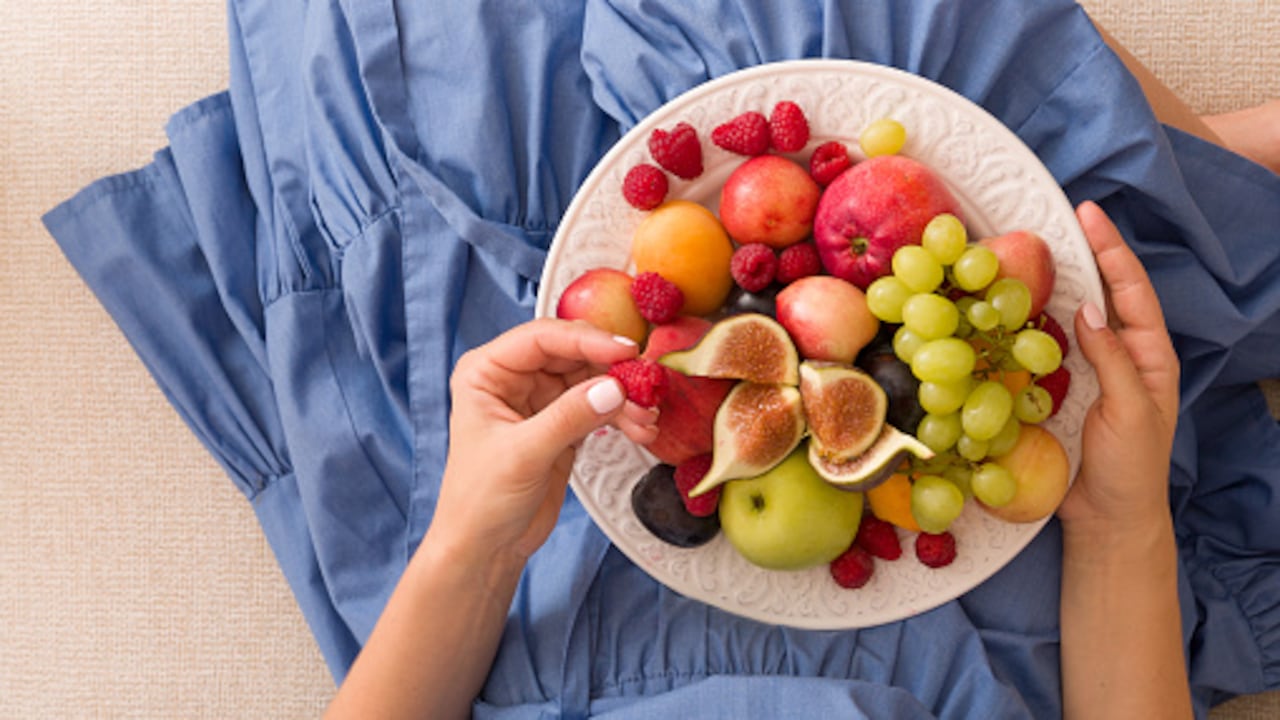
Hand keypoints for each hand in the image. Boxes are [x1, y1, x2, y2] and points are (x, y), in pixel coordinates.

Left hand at [427, 318, 658, 579]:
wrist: (486, 546)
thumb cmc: (480, 500)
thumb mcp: (523, 454)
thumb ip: (568, 418)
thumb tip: (613, 389)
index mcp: (487, 371)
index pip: (543, 338)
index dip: (587, 339)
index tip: (625, 351)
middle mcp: (513, 378)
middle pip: (573, 354)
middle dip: (612, 369)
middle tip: (646, 384)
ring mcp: (540, 400)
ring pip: (592, 379)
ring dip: (623, 396)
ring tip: (647, 417)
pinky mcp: (562, 423)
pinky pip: (599, 405)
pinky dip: (622, 415)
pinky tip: (640, 428)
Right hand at [1057, 202, 1180, 535]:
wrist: (1107, 519)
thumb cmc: (1130, 469)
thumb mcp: (1130, 412)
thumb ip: (1113, 360)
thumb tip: (1089, 309)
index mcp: (1149, 356)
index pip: (1131, 291)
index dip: (1111, 250)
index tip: (1088, 215)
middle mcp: (1120, 355)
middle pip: (1102, 292)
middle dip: (1084, 253)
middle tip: (1056, 217)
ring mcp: (1088, 371)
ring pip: (1070, 316)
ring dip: (1053, 283)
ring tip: (1029, 251)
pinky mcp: (1059, 389)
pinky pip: (1043, 347)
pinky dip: (1029, 322)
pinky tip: (1008, 309)